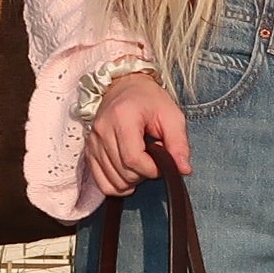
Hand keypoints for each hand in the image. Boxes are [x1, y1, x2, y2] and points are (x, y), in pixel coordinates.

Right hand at [88, 72, 189, 196]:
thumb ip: (179, 144)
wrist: (124, 87)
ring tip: (141, 163)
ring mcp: (93, 142)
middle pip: (123, 173)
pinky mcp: (89, 151)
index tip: (162, 164)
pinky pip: (101, 182)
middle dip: (144, 174)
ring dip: (131, 181)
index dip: (152, 170)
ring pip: (112, 181)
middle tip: (153, 160)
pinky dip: (117, 185)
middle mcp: (102, 130)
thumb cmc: (150, 100)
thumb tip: (184, 170)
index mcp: (122, 117)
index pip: (134, 159)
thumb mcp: (172, 116)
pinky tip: (128, 175)